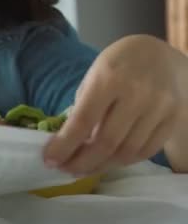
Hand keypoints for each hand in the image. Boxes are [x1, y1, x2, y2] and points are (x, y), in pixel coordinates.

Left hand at [44, 35, 182, 175]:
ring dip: (101, 166)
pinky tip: (109, 161)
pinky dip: (123, 161)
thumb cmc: (117, 67)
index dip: (64, 146)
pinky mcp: (173, 119)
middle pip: (106, 142)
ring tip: (84, 168)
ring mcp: (160, 107)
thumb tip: (67, 147)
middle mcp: (137, 93)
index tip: (49, 161)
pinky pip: (146, 151)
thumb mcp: (93, 78)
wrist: (160, 53)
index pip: (82, 121)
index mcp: (109, 78)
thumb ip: (82, 111)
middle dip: (81, 163)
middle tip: (65, 170)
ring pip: (126, 152)